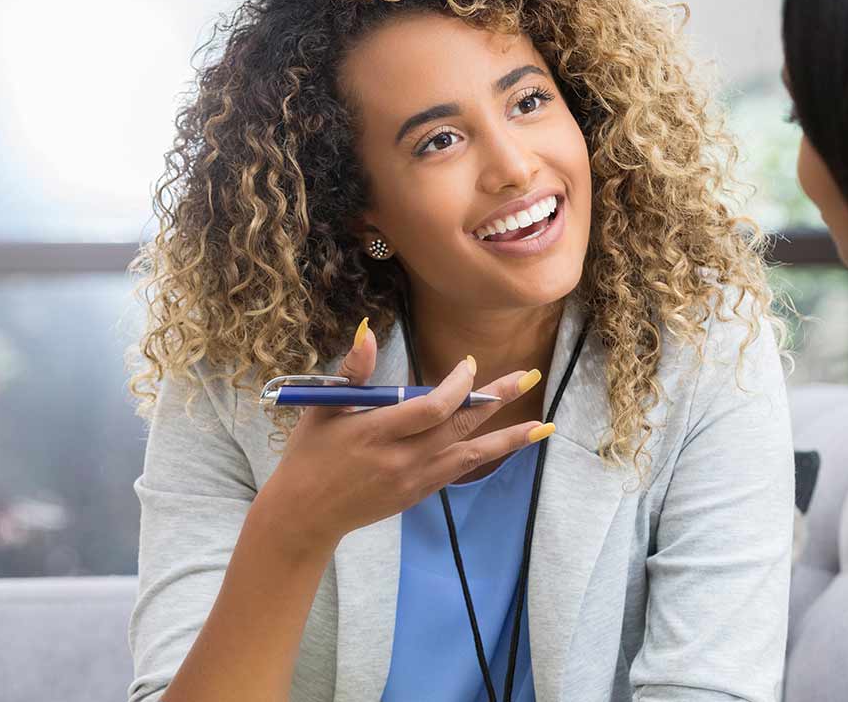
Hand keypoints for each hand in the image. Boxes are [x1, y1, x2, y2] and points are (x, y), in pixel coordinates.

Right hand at [253, 319, 549, 559]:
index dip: (457, 385)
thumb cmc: (309, 454)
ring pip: (470, 455)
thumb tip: (369, 331)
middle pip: (460, 426)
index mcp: (375, 432)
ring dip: (508, 438)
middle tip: (529, 375)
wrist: (304, 515)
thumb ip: (352, 371)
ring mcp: (413, 480)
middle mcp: (400, 458)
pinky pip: (459, 470)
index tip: (469, 364)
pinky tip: (508, 444)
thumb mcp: (324, 407)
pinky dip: (486, 455)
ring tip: (542, 426)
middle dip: (495, 399)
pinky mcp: (418, 494)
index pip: (431, 407)